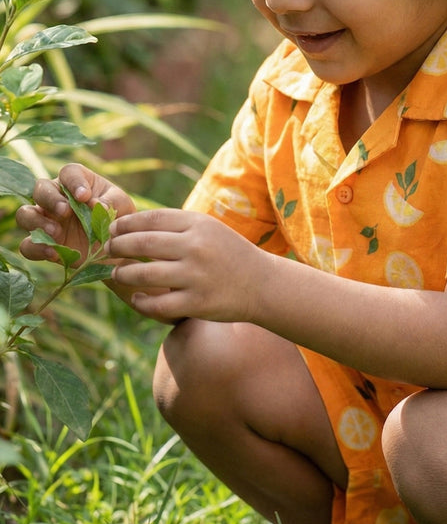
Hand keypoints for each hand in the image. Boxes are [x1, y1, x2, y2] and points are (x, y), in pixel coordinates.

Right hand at [16, 163, 135, 264]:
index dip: (73, 182)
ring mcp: (46, 220)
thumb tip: (97, 204)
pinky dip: (36, 248)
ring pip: (25, 214)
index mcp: (78, 182)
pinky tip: (54, 253)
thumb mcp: (122, 205)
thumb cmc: (118, 217)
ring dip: (37, 222)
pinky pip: (27, 245)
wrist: (116, 248)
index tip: (84, 196)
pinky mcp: (42, 244)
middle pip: (40, 188)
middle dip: (50, 199)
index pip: (68, 173)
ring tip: (57, 233)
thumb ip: (111, 201)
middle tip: (65, 212)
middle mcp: (57, 197)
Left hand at [106, 209, 262, 322]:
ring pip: (144, 274)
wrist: (262, 284)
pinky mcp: (197, 303)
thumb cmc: (229, 254)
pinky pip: (157, 305)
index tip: (112, 229)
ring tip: (117, 273)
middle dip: (117, 246)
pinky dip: (141, 302)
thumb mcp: (208, 229)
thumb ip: (176, 226)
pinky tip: (137, 298)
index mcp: (198, 224)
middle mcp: (196, 247)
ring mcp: (196, 276)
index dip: (125, 224)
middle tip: (106, 250)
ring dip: (123, 274)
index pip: (151, 219)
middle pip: (142, 243)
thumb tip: (131, 225)